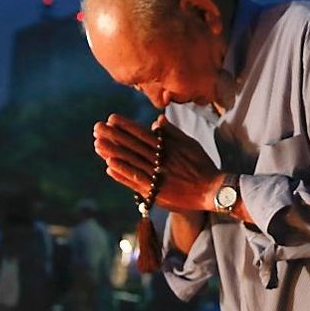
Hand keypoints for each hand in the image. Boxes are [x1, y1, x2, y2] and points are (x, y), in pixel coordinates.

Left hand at [93, 114, 220, 212]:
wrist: (212, 190)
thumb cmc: (202, 166)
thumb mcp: (190, 144)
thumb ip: (172, 133)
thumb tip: (156, 121)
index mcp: (169, 147)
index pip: (143, 134)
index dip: (126, 126)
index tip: (111, 118)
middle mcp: (162, 160)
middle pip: (133, 146)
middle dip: (114, 136)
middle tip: (97, 128)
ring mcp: (158, 176)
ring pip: (132, 161)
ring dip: (114, 152)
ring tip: (97, 144)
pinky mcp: (157, 191)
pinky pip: (137, 181)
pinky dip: (123, 173)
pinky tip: (109, 166)